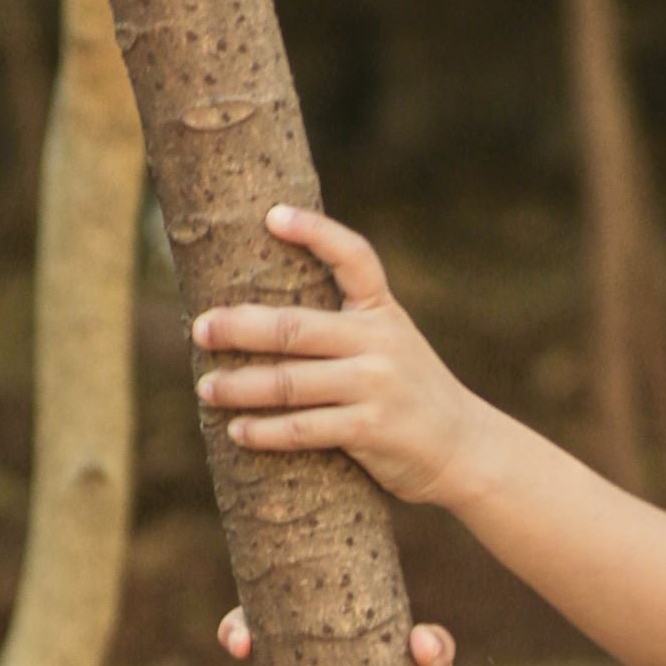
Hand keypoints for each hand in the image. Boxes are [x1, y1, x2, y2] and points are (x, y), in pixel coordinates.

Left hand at [194, 207, 479, 508]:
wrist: (465, 449)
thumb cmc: (412, 395)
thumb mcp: (393, 344)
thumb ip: (348, 328)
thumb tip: (266, 320)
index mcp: (381, 312)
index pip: (353, 257)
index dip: (314, 231)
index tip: (272, 216)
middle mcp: (379, 343)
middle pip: (295, 327)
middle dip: (239, 327)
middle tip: (200, 328)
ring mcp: (375, 386)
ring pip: (290, 382)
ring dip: (240, 386)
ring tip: (207, 387)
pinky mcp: (370, 429)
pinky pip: (304, 428)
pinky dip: (265, 432)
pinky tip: (238, 432)